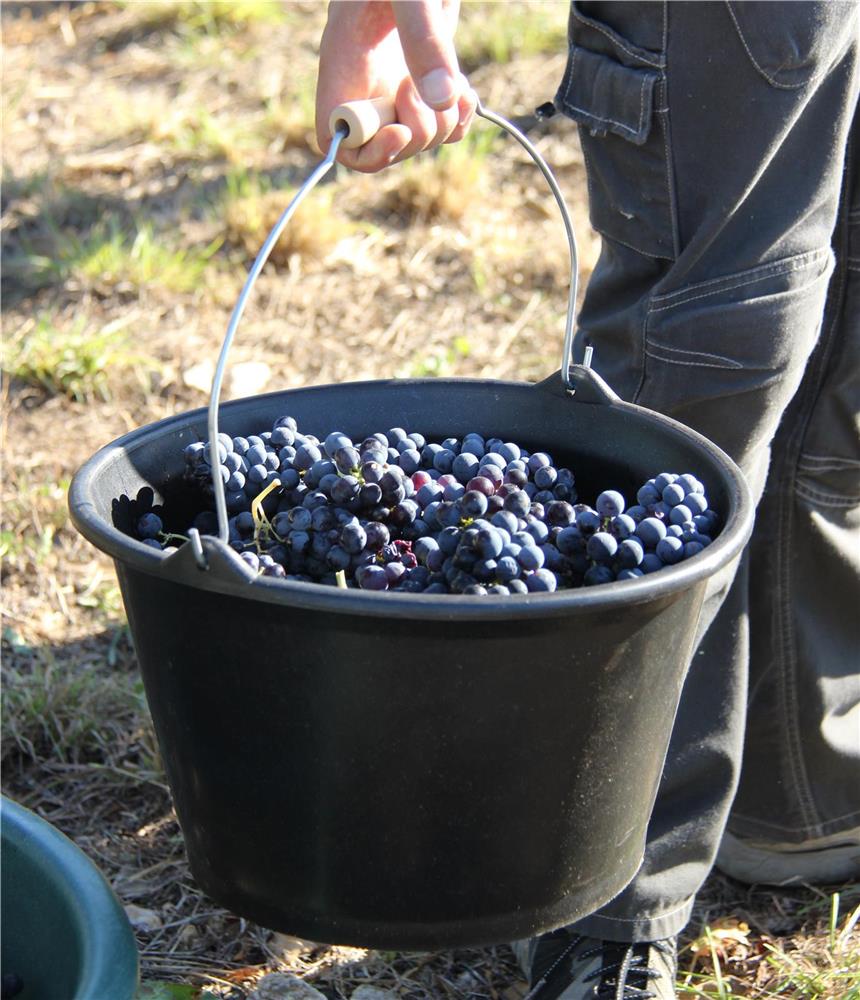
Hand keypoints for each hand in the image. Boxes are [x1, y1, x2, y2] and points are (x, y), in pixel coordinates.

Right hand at [315, 0, 477, 171]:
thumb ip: (422, 37)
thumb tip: (441, 100)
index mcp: (344, 62)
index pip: (337, 137)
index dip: (366, 152)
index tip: (398, 132)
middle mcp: (369, 79)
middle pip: (384, 145)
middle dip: (414, 132)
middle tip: (421, 87)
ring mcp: (398, 78)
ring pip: (420, 137)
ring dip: (442, 123)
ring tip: (450, 81)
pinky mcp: (430, 74)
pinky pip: (444, 122)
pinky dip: (459, 117)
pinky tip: (463, 89)